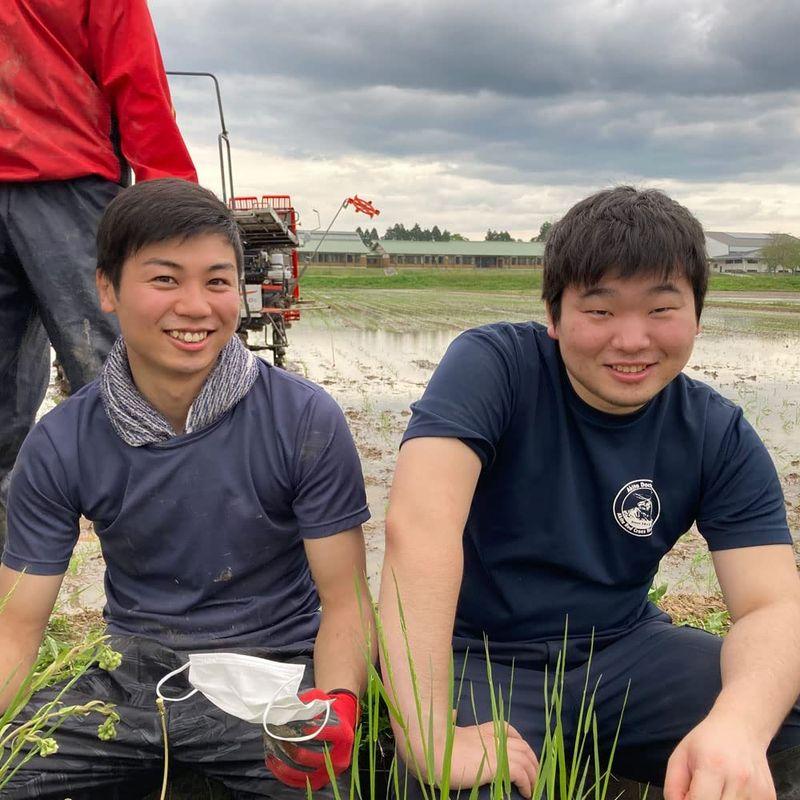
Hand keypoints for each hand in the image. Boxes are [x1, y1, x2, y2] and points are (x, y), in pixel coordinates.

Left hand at [264, 688, 358, 789]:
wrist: (338, 727)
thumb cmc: (328, 711)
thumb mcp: (321, 699)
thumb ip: (308, 701)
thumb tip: (289, 706)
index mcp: (344, 736)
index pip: (328, 734)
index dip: (311, 730)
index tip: (297, 726)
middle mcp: (340, 757)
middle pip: (311, 756)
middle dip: (291, 746)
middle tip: (276, 736)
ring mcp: (329, 772)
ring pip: (302, 772)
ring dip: (283, 761)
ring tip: (271, 749)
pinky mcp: (318, 781)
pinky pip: (298, 781)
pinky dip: (282, 773)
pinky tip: (272, 760)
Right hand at [410, 721, 538, 797]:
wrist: (434, 751)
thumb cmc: (437, 745)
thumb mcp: (448, 731)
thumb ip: (454, 722)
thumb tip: (453, 712)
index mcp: (482, 730)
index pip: (508, 730)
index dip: (520, 743)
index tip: (524, 755)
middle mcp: (494, 738)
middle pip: (523, 746)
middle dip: (532, 761)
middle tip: (535, 777)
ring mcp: (498, 750)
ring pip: (526, 760)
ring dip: (534, 775)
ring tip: (534, 789)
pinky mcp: (499, 764)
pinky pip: (522, 773)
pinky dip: (528, 784)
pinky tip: (527, 793)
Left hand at [664, 714, 774, 799]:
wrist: (741, 727)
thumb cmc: (706, 742)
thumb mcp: (680, 757)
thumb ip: (674, 787)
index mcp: (712, 766)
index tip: (689, 795)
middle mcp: (738, 779)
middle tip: (703, 792)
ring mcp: (757, 790)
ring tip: (717, 790)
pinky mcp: (769, 796)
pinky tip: (732, 792)